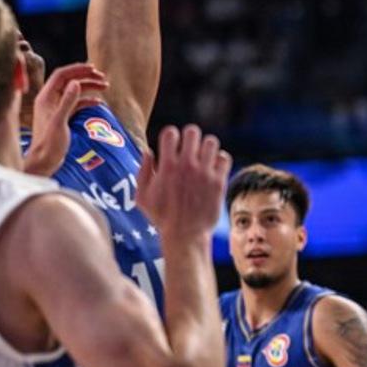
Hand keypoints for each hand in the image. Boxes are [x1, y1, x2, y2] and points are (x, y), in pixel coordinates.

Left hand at [23, 63, 107, 176]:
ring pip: (74, 91)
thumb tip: (76, 83)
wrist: (44, 162)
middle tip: (102, 78)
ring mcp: (56, 108)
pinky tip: (99, 102)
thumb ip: (68, 101)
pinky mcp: (62, 116)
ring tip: (105, 87)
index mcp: (46, 97)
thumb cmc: (49, 144)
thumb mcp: (60, 122)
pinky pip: (77, 103)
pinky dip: (88, 100)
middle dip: (86, 77)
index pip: (62, 75)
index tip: (93, 69)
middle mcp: (50, 100)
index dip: (77, 69)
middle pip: (69, 80)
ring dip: (89, 87)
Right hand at [135, 125, 230, 243]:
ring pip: (211, 141)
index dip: (171, 136)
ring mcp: (205, 173)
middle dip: (189, 138)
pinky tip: (213, 169)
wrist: (185, 236)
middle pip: (192, 131)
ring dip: (205, 148)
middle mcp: (187, 165)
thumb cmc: (162, 218)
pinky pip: (224, 157)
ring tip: (203, 158)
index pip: (170, 132)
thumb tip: (148, 151)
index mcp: (167, 166)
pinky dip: (219, 160)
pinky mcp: (219, 181)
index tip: (172, 146)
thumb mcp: (142, 197)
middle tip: (189, 149)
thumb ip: (143, 171)